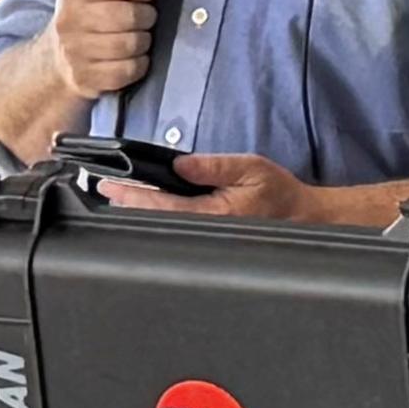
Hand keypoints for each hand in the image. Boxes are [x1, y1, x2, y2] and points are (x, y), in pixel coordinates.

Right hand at [42, 0, 174, 98]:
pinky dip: (138, 64)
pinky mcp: (85, 78)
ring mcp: (75, 51)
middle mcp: (70, 20)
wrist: (57, 59)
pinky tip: (131, 57)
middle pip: (132, 15)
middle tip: (143, 19)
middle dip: (147, 17)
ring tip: (136, 37)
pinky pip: (129, 70)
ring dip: (143, 41)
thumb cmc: (91, 14)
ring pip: (132, 44)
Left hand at [103, 151, 348, 225]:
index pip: (161, 206)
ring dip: (139, 214)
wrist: (304, 221)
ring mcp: (207, 240)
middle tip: (104, 190)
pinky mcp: (211, 242)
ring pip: (163, 230)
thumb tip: (179, 164)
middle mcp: (206, 232)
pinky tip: (145, 211)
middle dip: (127, 207)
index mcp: (215, 214)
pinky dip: (157, 220)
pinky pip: (176, 232)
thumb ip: (213, 166)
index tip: (109, 185)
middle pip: (154, 223)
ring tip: (117, 199)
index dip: (131, 196)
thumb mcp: (250, 168)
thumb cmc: (280, 195)